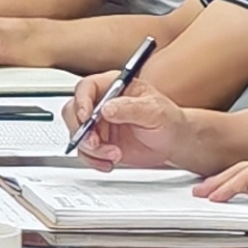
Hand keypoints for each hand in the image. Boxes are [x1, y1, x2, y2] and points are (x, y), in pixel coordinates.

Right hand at [78, 86, 204, 172]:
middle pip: (74, 111)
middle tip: (96, 142)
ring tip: (113, 154)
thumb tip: (107, 108)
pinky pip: (84, 151)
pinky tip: (109, 161)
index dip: (82, 102)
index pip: (87, 87)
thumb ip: (130, 108)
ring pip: (77, 134)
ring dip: (91, 149)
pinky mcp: (99, 142)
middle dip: (81, 130)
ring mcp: (98, 124)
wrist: (173, 143)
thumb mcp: (154, 111)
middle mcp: (102, 103)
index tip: (86, 118)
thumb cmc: (169, 121)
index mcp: (115, 87)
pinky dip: (94, 160)